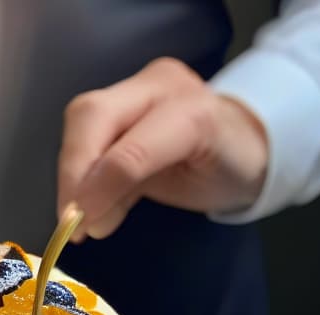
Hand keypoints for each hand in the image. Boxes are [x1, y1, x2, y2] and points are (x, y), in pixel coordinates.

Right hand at [57, 57, 268, 239]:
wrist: (250, 138)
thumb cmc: (232, 167)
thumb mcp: (198, 190)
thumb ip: (137, 193)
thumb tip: (88, 221)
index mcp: (191, 108)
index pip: (131, 146)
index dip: (98, 187)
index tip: (81, 226)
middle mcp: (158, 84)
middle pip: (91, 116)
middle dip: (71, 171)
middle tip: (68, 218)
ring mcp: (136, 86)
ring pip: (80, 121)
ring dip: (69, 174)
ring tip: (76, 217)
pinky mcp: (119, 99)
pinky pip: (85, 133)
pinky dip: (78, 171)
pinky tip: (85, 201)